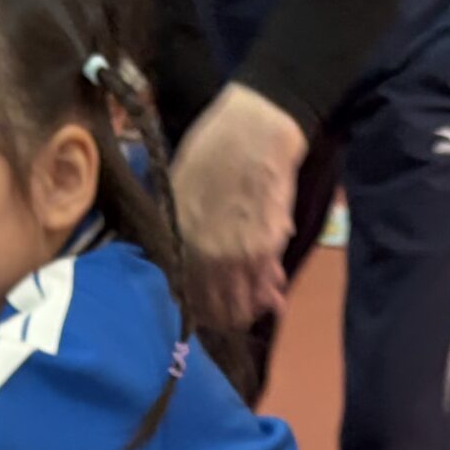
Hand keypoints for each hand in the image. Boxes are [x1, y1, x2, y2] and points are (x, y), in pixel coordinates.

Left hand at [171, 82, 306, 330]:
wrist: (254, 131)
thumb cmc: (210, 152)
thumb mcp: (177, 190)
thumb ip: (178, 229)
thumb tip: (181, 258)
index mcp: (178, 240)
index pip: (185, 293)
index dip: (197, 309)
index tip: (203, 313)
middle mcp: (205, 254)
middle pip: (214, 306)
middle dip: (224, 316)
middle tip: (231, 317)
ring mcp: (238, 253)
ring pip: (242, 302)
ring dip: (249, 309)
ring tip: (254, 309)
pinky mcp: (267, 246)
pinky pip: (265, 283)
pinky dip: (269, 292)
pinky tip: (272, 295)